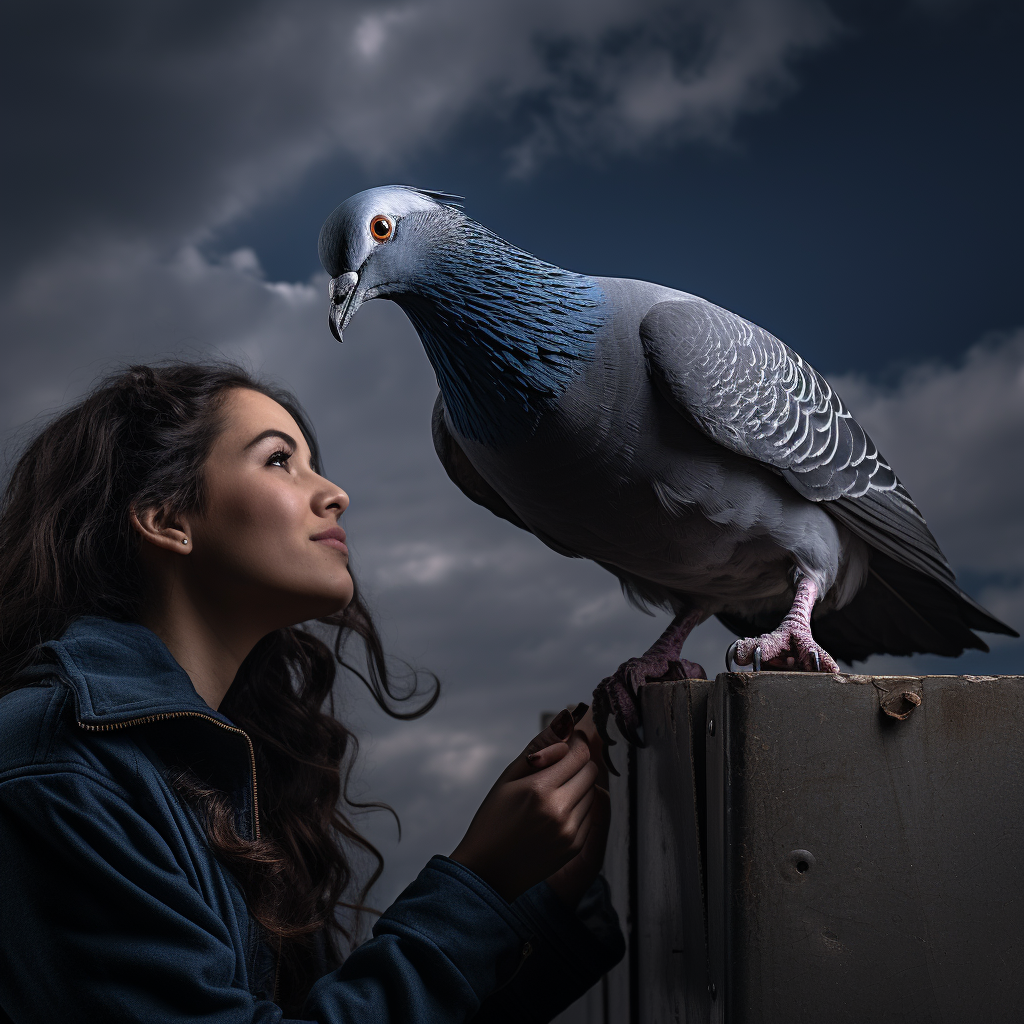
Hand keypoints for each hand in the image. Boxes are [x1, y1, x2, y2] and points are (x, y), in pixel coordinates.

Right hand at [450, 711, 598, 902]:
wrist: (488, 871)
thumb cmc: (492, 820)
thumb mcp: (508, 778)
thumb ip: (539, 747)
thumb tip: (566, 719)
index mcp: (539, 790)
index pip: (579, 754)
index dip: (576, 743)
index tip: (569, 740)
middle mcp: (560, 811)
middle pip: (590, 771)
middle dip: (578, 763)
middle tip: (558, 766)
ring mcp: (571, 832)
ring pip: (593, 792)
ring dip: (579, 786)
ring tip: (552, 793)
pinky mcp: (576, 847)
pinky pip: (590, 814)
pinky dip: (578, 807)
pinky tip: (555, 813)